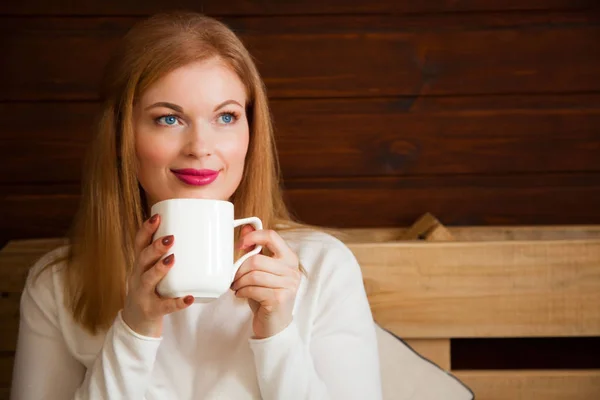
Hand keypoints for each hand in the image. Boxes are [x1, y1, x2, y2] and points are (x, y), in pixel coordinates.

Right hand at [121, 214, 193, 337]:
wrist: (136, 324)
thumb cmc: (151, 291)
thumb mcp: (152, 272)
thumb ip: (167, 257)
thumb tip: (198, 238)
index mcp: (140, 265)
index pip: (139, 244)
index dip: (146, 230)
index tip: (156, 216)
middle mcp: (137, 277)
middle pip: (142, 259)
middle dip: (154, 247)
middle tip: (170, 238)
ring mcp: (142, 295)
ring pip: (148, 280)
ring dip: (160, 268)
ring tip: (172, 259)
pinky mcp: (151, 311)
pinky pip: (164, 306)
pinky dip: (177, 302)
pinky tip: (189, 298)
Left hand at [231, 227, 300, 338]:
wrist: (275, 325)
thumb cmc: (267, 295)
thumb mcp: (261, 271)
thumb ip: (256, 249)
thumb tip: (246, 227)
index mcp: (289, 258)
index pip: (272, 236)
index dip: (253, 237)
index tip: (240, 245)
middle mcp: (292, 270)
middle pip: (257, 259)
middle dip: (239, 269)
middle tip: (233, 276)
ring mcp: (288, 285)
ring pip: (253, 275)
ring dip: (239, 282)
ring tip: (236, 286)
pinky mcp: (279, 298)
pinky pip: (253, 289)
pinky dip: (242, 291)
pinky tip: (241, 294)